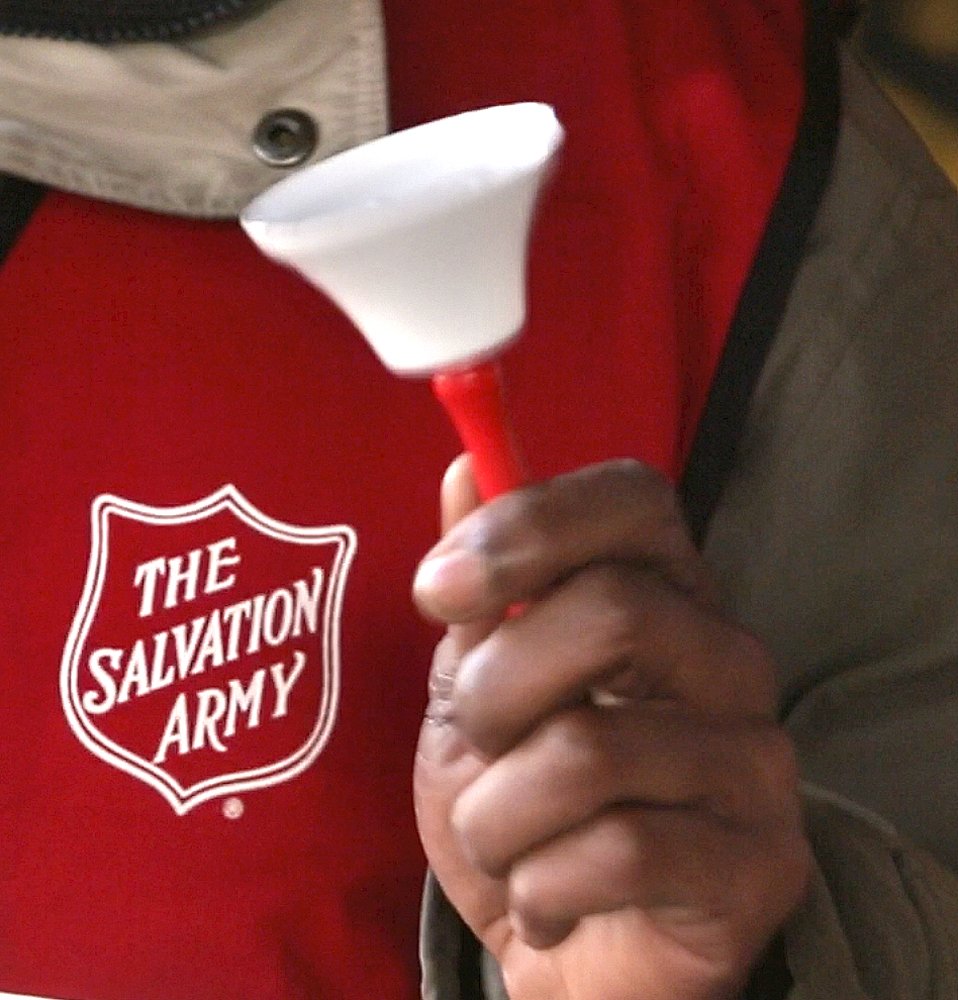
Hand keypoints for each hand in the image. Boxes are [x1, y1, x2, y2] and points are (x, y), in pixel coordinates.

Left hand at [413, 457, 809, 999]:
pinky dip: (537, 887)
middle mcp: (727, 660)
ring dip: (498, 813)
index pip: (634, 500)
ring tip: (506, 837)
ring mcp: (755, 761)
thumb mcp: (478, 686)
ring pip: (590, 751)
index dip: (529, 523)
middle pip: (614, 611)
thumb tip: (465, 468)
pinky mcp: (760, 864)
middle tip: (479, 741)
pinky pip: (618, 853)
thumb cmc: (523, 801)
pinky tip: (546, 897)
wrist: (569, 946)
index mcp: (662, 597)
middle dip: (496, 690)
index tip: (439, 588)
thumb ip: (482, 587)